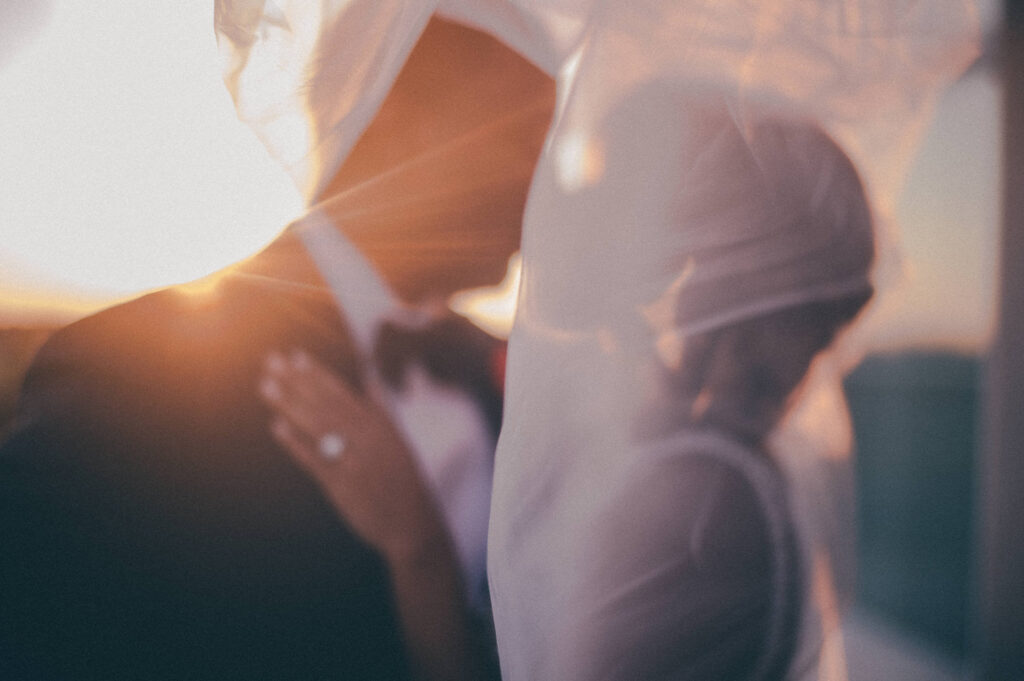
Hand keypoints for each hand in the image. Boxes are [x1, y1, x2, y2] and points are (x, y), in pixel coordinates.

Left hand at [259, 350, 448, 563]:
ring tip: (265, 386)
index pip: (343, 392)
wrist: (413, 523)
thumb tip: (369, 376)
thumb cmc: (403, 480)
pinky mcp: (342, 484)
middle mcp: (366, 437)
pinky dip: (295, 442)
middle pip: (324, 403)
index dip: (317, 373)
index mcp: (379, 424)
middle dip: (296, 381)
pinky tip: (275, 427)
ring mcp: (353, 460)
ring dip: (289, 404)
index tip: (295, 355)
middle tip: (271, 361)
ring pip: (317, 425)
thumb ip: (380, 406)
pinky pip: (314, 458)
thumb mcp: (398, 438)